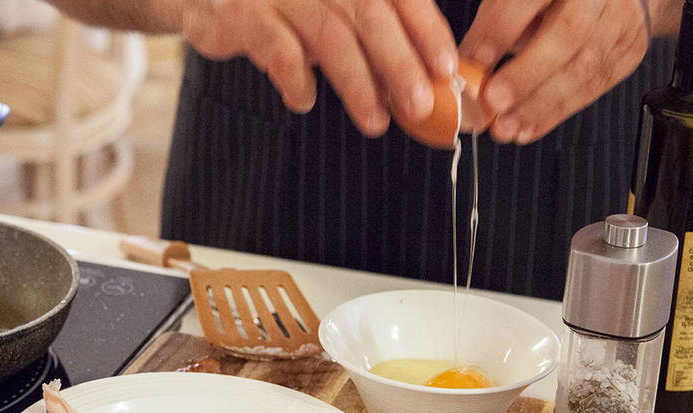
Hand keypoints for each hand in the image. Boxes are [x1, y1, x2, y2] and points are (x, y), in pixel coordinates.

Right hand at [179, 0, 458, 136]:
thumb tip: (415, 83)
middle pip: (371, 16)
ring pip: (330, 37)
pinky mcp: (245, 15)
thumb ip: (367, 35)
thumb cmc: (280, 6)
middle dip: (400, 63)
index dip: (427, 30)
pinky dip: (297, 81)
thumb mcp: (329, 10)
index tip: (447, 67)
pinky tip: (305, 101)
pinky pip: (279, 51)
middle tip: (421, 105)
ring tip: (375, 122)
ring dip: (357, 84)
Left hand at [458, 0, 652, 143]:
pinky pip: (594, 88)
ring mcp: (620, 21)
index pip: (528, 0)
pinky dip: (556, 112)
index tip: (473, 62)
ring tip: (505, 127)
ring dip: (540, 105)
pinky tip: (528, 127)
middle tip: (494, 101)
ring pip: (585, 67)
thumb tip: (463, 65)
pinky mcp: (629, 51)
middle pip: (569, 34)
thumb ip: (495, 24)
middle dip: (527, 74)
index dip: (500, 32)